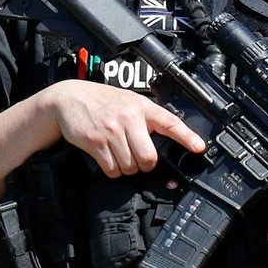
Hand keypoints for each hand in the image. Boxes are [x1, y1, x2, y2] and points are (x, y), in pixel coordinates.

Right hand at [43, 81, 204, 178]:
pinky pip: (112, 169)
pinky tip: (109, 158)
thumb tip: (166, 140)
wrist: (68, 98)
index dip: (187, 137)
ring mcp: (111, 130)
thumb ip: (147, 118)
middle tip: (139, 158)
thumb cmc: (103, 102)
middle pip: (148, 158)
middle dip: (145, 164)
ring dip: (127, 168)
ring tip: (120, 155)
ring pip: (130, 166)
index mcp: (142, 107)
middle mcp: (129, 118)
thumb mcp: (129, 102)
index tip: (199, 147)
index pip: (170, 122)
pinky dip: (112, 170)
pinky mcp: (95, 142)